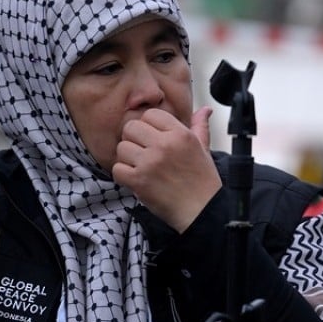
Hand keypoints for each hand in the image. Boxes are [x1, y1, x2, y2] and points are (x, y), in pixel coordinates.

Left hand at [112, 106, 222, 232]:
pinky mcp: (139, 180)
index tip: (153, 138)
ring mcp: (150, 162)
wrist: (202, 210)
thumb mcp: (204, 150)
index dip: (148, 126)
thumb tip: (205, 110)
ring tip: (142, 168)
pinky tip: (137, 179)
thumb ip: (200, 127)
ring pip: (121, 148)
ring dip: (128, 159)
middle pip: (131, 127)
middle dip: (134, 139)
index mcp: (181, 134)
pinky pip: (117, 168)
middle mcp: (165, 145)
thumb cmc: (203, 181)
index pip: (151, 115)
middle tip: (144, 152)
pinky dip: (124, 175)